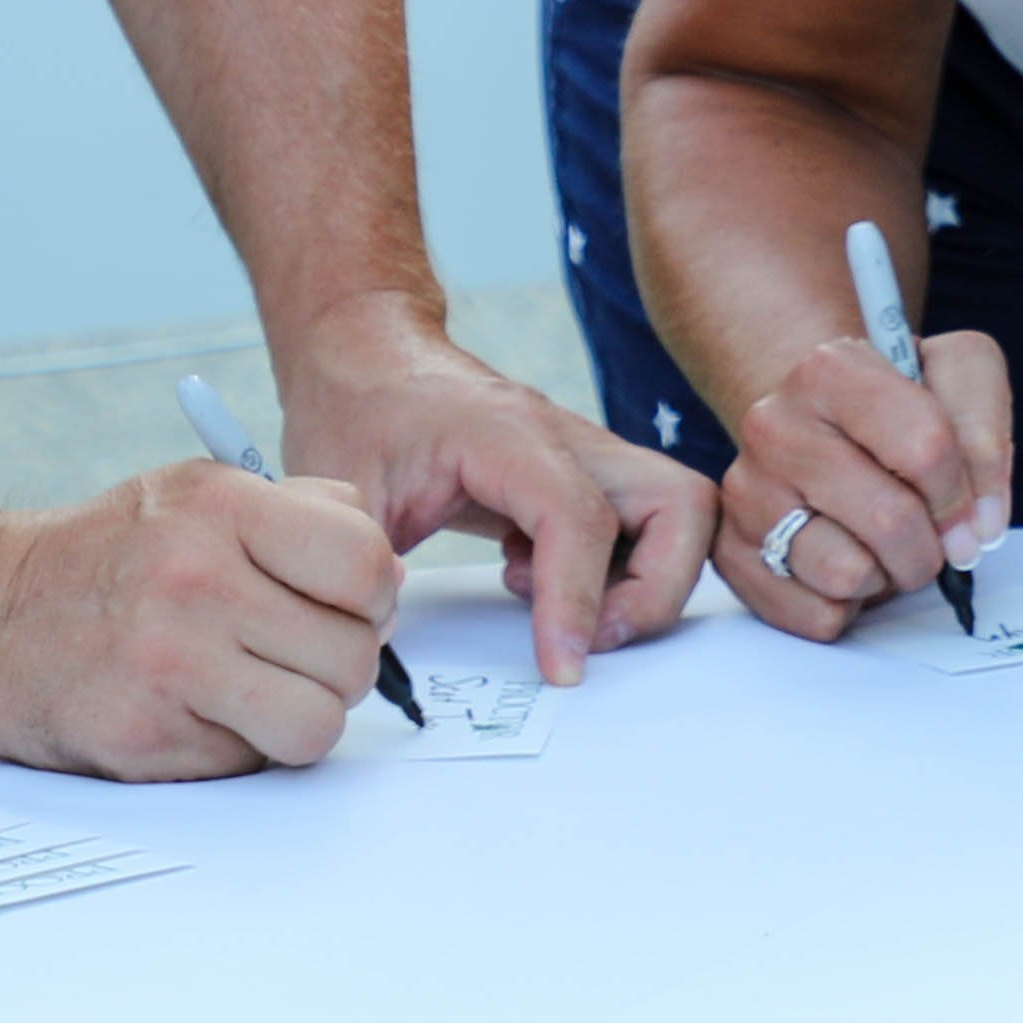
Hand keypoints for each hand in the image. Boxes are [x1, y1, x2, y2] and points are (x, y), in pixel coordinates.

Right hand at [0, 465, 398, 777]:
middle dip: (337, 663)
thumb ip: (303, 517)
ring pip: (318, 724)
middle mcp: (197, 583)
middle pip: (353, 656)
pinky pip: (253, 763)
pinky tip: (201, 712)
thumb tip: (387, 585)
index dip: (372, 596)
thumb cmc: (112, 553)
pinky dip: (243, 747)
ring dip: (302, 716)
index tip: (342, 603)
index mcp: (222, 510)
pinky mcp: (147, 737)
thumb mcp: (202, 493)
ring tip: (260, 691)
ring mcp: (170, 666)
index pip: (368, 566)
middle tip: (291, 654)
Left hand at [278, 320, 717, 683]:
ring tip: (564, 611)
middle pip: (682, 504)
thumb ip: (363, 568)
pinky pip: (647, 527)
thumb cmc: (356, 410)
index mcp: (508, 435)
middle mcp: (568, 439)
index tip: (559, 666)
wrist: (367, 356)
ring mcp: (587, 455)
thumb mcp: (339, 490)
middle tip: (589, 637)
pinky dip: (621, 572)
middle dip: (658, 590)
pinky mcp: (584, 476)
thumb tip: (386, 641)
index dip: (577, 600)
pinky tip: (537, 580)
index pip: (581, 517)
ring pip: (683, 515)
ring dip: (651, 583)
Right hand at [719, 325, 1014, 645]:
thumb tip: (980, 527)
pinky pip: (818, 615)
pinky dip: (848, 605)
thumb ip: (983, 429)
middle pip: (892, 521)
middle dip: (930, 545)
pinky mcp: (732, 555)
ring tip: (879, 545)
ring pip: (848, 574)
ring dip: (886, 575)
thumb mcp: (956, 373)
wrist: (817, 426)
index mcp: (829, 371)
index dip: (962, 492)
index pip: (925, 447)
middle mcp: (773, 427)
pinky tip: (844, 562)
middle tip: (926, 534)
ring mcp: (746, 493)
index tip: (964, 505)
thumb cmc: (894, 408)